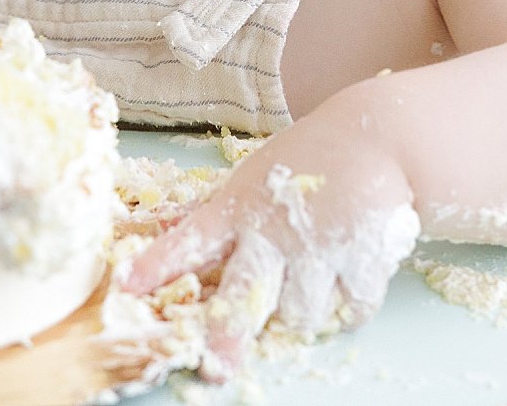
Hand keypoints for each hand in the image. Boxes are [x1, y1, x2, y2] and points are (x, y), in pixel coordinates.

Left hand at [114, 114, 420, 382]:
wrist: (376, 137)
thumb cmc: (308, 160)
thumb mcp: (254, 178)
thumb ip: (221, 215)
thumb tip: (166, 227)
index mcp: (240, 207)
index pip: (191, 239)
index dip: (159, 264)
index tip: (130, 286)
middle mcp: (273, 230)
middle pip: (244, 295)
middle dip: (226, 336)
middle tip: (216, 369)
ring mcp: (316, 246)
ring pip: (300, 315)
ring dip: (304, 314)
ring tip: (313, 285)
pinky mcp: (360, 257)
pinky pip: (350, 310)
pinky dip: (349, 308)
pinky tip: (348, 283)